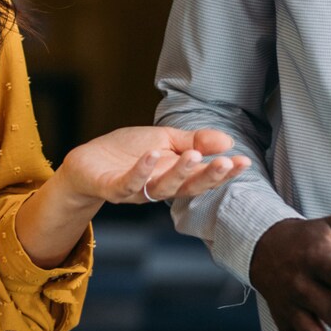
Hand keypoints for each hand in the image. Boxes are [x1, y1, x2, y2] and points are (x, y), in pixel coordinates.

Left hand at [57, 126, 245, 206]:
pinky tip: (152, 155)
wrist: (87, 162)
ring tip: (193, 155)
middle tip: (225, 162)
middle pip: (188, 187)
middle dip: (208, 176)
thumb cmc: (127, 153)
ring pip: (162, 187)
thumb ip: (194, 141)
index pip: (204, 177)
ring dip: (179, 173)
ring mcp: (137, 190)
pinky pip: (129, 183)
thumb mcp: (164, 140)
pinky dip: (141, 170)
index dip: (224, 173)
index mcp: (175, 176)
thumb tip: (229, 141)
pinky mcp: (113, 188)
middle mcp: (159, 187)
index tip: (244, 162)